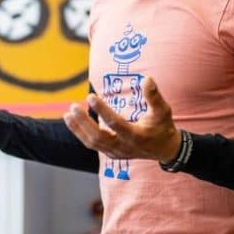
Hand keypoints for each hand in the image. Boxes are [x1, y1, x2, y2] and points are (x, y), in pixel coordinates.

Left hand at [63, 75, 180, 163]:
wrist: (165, 150)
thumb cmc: (163, 127)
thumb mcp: (163, 111)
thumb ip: (154, 96)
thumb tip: (148, 78)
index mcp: (137, 137)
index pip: (115, 124)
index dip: (102, 110)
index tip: (91, 96)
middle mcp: (124, 147)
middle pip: (99, 137)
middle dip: (84, 122)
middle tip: (73, 106)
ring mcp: (116, 153)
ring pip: (92, 143)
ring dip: (78, 129)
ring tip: (68, 113)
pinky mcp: (111, 154)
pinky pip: (92, 145)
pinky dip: (81, 134)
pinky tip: (72, 121)